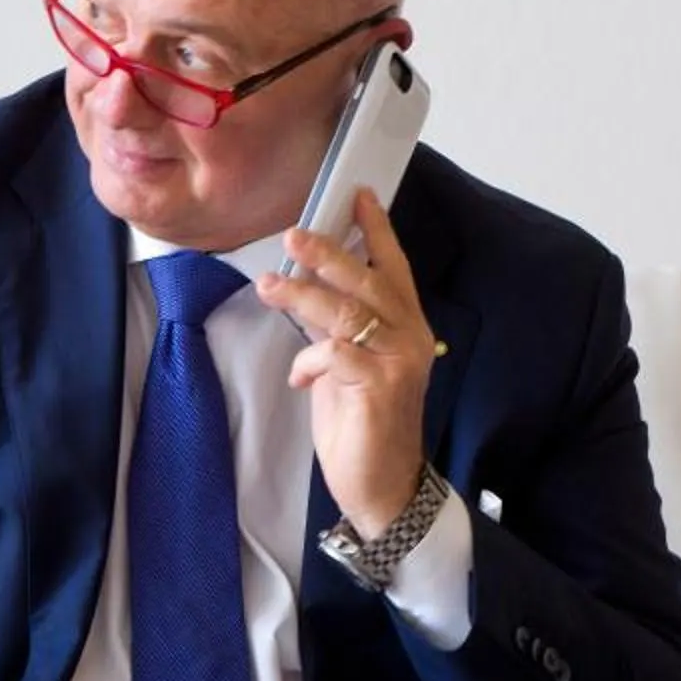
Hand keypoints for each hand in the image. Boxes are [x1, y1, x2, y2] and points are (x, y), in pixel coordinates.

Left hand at [255, 187, 436, 533]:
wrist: (384, 485)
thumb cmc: (363, 423)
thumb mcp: (346, 365)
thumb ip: (335, 326)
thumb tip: (303, 287)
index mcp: (407, 327)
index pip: (393, 268)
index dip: (377, 231)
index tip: (358, 196)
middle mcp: (411, 338)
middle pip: (369, 281)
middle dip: (329, 254)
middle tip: (293, 235)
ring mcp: (400, 362)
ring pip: (349, 313)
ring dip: (303, 296)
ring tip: (270, 286)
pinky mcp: (381, 388)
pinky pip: (337, 354)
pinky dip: (310, 359)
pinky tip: (300, 377)